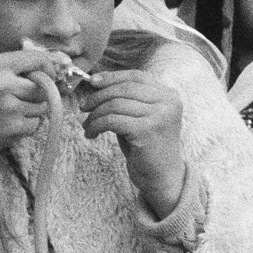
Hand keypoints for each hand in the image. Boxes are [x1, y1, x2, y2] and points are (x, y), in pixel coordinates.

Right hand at [0, 52, 52, 149]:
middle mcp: (4, 85)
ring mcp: (9, 108)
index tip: (46, 74)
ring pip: (41, 107)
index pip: (37, 59)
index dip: (47, 67)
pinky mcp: (11, 129)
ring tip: (8, 111)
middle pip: (43, 87)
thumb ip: (12, 69)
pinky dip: (25, 125)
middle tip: (22, 97)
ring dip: (31, 110)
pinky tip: (7, 123)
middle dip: (37, 93)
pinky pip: (34, 124)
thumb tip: (50, 67)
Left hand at [77, 70, 186, 217]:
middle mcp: (168, 102)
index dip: (112, 77)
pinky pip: (112, 120)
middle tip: (83, 108)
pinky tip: (92, 134)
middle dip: (98, 97)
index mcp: (169, 95)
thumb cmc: (146, 146)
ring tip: (87, 126)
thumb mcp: (140, 117)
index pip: (136, 76)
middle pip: (124, 89)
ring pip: (115, 104)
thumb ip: (127, 100)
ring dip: (95, 115)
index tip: (93, 82)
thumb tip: (97, 84)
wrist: (161, 175)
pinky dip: (96, 125)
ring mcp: (160, 116)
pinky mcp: (148, 130)